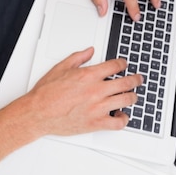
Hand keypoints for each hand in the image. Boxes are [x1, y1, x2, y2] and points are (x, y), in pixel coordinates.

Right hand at [25, 47, 142, 136]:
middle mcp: (96, 90)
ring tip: (132, 96)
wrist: (38, 113)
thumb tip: (89, 51)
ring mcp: (98, 107)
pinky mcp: (96, 123)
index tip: (124, 65)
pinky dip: (124, 119)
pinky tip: (121, 115)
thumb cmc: (46, 93)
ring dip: (133, 97)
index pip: (115, 66)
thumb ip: (78, 58)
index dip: (123, 64)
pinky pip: (118, 122)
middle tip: (138, 79)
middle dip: (135, 79)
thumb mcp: (60, 68)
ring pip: (126, 100)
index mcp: (88, 75)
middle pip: (126, 82)